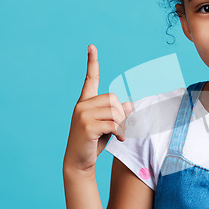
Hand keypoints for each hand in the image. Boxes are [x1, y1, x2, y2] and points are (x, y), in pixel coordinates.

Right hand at [63, 44, 133, 174]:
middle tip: (121, 128)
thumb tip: (130, 105)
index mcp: (85, 102)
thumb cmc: (94, 142)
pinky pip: (112, 123)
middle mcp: (82, 105)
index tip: (91, 47)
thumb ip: (118, 114)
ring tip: (119, 135)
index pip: (90, 79)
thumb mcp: (109, 125)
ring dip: (122, 125)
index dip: (92, 63)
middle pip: (113, 99)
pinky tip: (118, 139)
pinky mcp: (87, 126)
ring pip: (114, 111)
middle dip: (122, 114)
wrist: (79, 162)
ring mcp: (82, 115)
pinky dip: (119, 132)